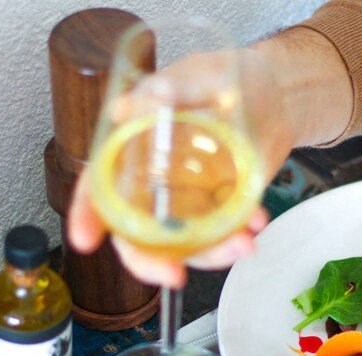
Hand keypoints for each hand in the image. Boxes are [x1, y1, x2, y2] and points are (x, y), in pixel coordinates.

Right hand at [66, 48, 293, 287]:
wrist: (276, 94)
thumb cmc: (225, 78)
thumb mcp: (194, 75)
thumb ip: (164, 93)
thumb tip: (127, 107)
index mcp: (134, 152)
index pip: (99, 186)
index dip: (86, 214)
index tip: (85, 239)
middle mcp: (154, 186)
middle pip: (136, 235)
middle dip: (150, 262)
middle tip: (173, 275)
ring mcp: (187, 204)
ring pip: (183, 245)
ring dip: (211, 255)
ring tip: (242, 243)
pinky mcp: (219, 212)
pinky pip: (220, 238)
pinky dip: (239, 238)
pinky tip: (256, 222)